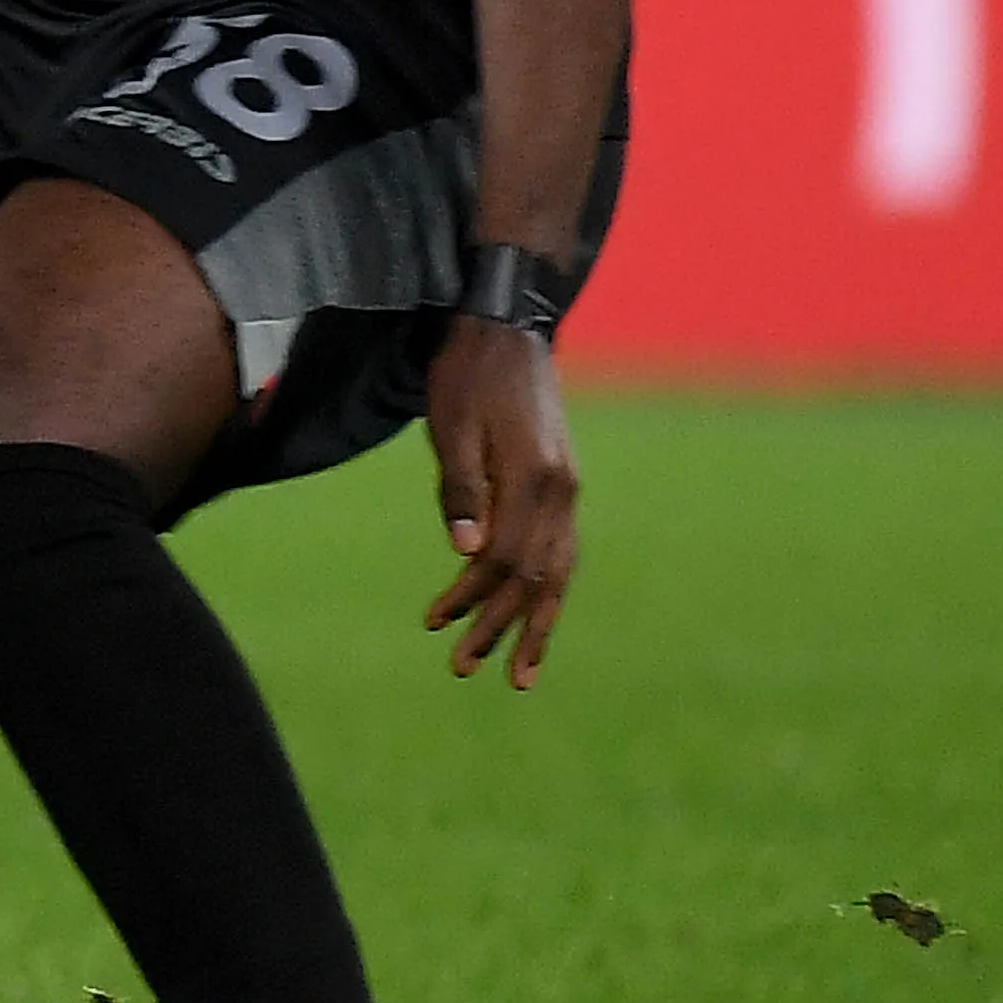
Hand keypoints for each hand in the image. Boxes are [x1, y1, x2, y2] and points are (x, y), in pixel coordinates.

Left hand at [418, 315, 579, 686]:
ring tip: (519, 673)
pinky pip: (562, 552)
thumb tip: (466, 554)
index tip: (435, 624)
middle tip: (464, 669)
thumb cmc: (467, 376)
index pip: (504, 561)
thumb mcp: (451, 426)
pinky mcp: (562, 485)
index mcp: (535, 479)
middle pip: (536, 579)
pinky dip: (548, 589)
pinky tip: (534, 615)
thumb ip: (461, 489)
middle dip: (502, 629)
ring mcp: (568, 489)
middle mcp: (562, 492)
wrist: (505, 329)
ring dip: (536, 624)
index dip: (470, 598)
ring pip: (559, 573)